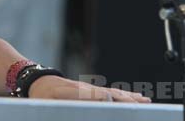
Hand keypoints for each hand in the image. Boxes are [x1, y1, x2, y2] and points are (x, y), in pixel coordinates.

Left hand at [28, 75, 150, 102]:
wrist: (38, 81)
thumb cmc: (42, 95)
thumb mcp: (51, 99)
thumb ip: (68, 100)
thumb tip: (97, 98)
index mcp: (78, 92)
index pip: (99, 96)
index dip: (111, 99)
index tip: (125, 103)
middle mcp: (88, 90)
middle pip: (112, 94)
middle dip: (128, 100)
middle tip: (145, 103)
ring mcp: (91, 89)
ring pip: (115, 93)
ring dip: (130, 97)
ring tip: (146, 100)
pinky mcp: (91, 91)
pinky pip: (112, 93)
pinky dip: (125, 95)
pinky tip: (134, 97)